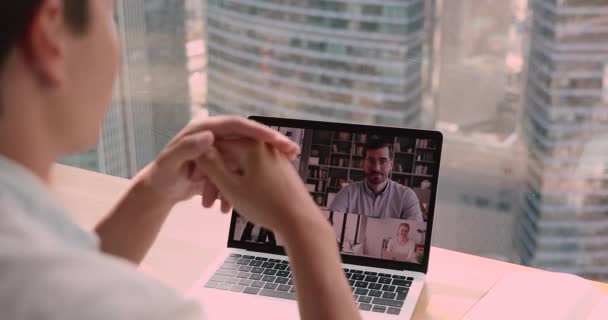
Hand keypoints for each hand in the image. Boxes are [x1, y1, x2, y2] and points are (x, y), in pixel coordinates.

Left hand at [133, 113, 299, 209]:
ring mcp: (221, 148)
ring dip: (265, 164)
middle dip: (272, 144)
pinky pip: (242, 168)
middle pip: (249, 136)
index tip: (276, 139)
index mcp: (204, 128)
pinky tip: (269, 185)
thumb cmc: (162, 176)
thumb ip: (187, 149)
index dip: (257, 131)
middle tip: (292, 152)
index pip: (236, 125)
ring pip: (248, 154)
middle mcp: (215, 134)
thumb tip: (210, 134)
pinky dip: (253, 178)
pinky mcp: (223, 162)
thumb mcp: (170, 163)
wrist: (160, 191)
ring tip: (287, 168)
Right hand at [198, 139, 318, 231]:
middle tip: (206, 202)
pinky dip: (243, 187)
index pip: (219, 144)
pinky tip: (236, 206)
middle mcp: (264, 146)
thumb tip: (201, 148)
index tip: (194, 180)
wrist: (300, 221)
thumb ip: (212, 165)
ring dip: (228, 187)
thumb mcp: (231, 186)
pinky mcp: (280, 171)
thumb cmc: (263, 204)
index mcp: (252, 145)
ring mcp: (274, 158)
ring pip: (242, 168)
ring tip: (222, 210)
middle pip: (231, 157)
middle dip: (216, 179)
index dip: (203, 161)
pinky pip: (254, 174)